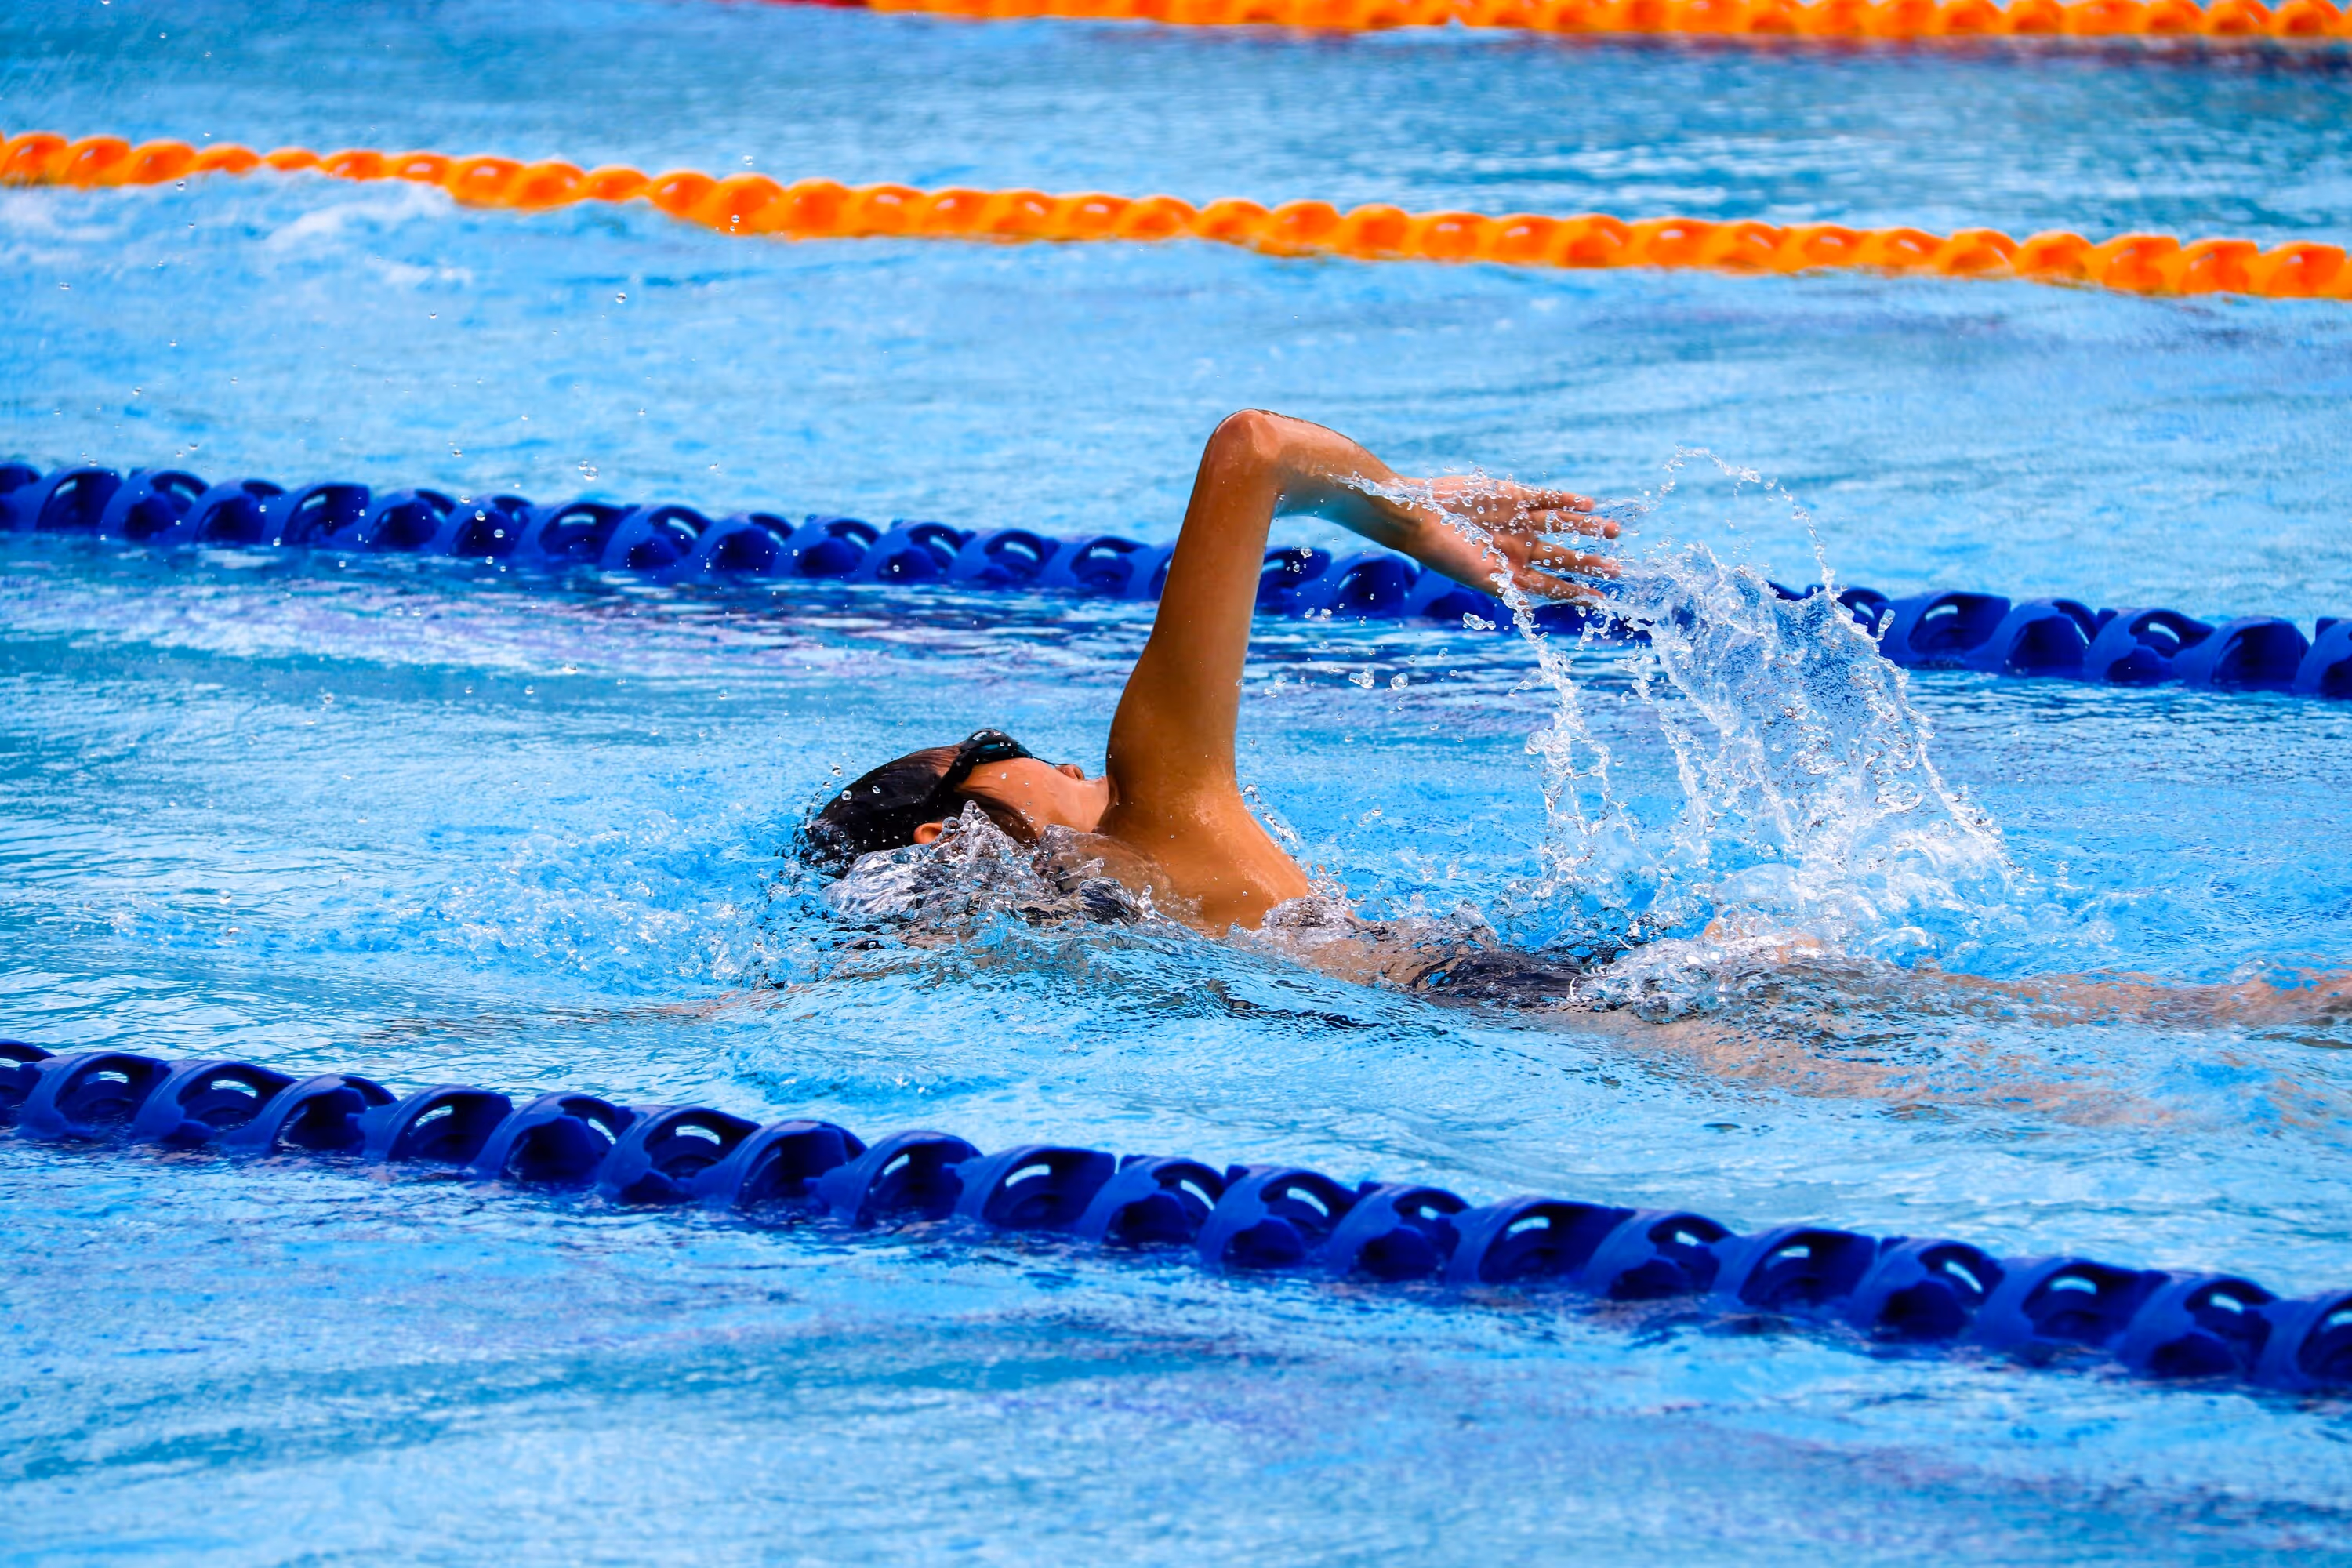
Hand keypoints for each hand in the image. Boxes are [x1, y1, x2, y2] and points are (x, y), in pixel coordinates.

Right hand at [1396, 476, 1618, 603]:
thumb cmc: (1443, 552)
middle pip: (1562, 557)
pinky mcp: (1511, 495)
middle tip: (1616, 568)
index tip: (1601, 600)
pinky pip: (1546, 498)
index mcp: (1510, 571)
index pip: (1551, 585)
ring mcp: (1517, 521)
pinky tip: (1588, 504)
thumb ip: (1506, 589)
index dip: (1576, 593)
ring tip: (1613, 530)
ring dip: (1586, 528)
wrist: (1419, 515)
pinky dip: (1566, 501)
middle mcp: (1518, 547)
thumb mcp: (1477, 576)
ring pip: (1561, 525)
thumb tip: (1532, 608)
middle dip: (1589, 563)